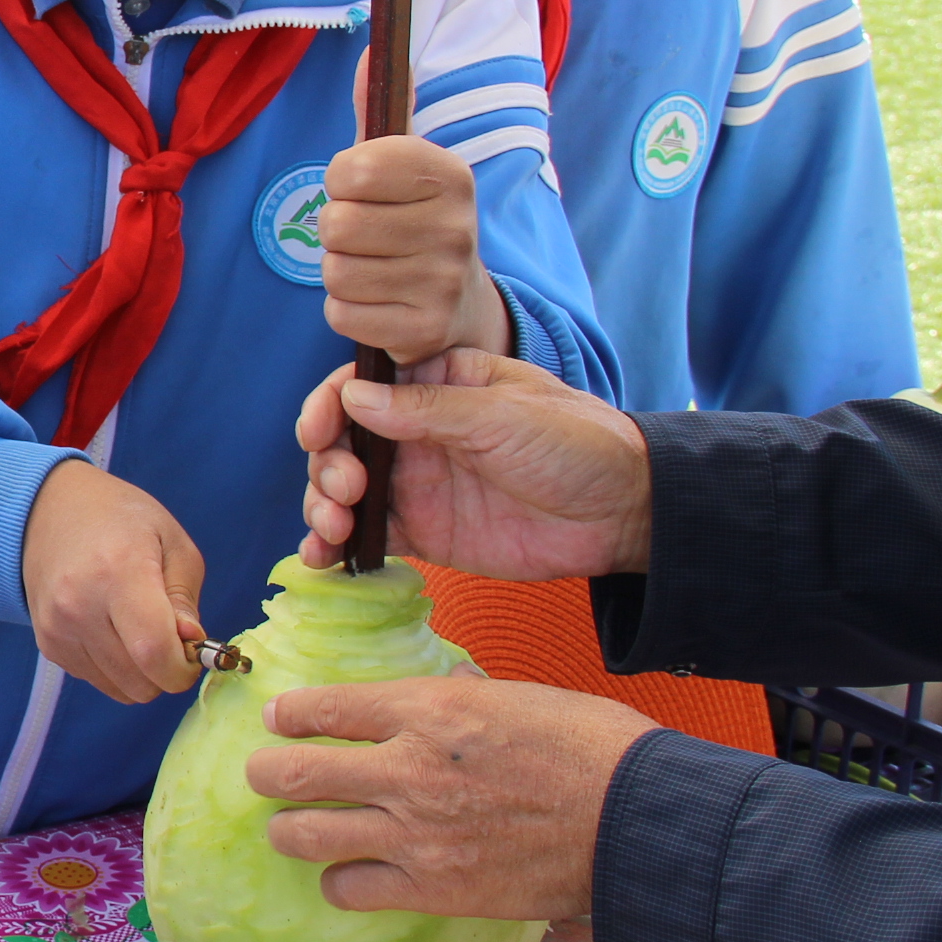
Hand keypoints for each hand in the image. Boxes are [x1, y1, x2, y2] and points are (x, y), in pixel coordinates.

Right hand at [19, 461, 207, 704]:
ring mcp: (58, 629)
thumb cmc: (120, 520)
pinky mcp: (47, 644)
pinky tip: (112, 630)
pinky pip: (97, 682)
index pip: (154, 652)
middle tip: (169, 636)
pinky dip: (115, 669)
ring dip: (140, 673)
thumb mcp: (172, 542)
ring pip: (120, 691)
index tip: (192, 653)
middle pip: (140, 682)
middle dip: (166, 671)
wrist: (48, 510)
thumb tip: (191, 644)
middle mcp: (80, 605)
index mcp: (119, 571)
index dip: (183, 669)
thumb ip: (185, 599)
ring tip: (138, 630)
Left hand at [249, 676, 658, 919]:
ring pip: (303, 834)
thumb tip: (447, 683)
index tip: (279, 719)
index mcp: (428, 710)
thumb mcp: (521, 697)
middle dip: (266, 773)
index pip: (325, 707)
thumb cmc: (594, 749)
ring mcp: (413, 833)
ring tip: (296, 829)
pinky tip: (351, 875)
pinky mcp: (432, 888)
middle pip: (290, 772)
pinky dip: (340, 882)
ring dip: (291, 830)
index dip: (289, 714)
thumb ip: (466, 695)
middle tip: (267, 776)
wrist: (637, 822)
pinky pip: (348, 888)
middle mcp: (406, 768)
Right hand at [295, 348, 653, 575]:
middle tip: (348, 487)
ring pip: (345, 489)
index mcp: (437, 384)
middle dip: (328, 463)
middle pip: (343, 441)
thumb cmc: (576, 443)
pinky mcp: (424, 533)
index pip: (363, 386)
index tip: (318, 431)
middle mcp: (417, 432)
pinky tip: (321, 557)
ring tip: (332, 524)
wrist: (623, 514)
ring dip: (322, 503)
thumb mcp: (503, 414)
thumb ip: (428, 408)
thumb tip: (354, 398)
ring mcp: (417, 483)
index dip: (329, 406)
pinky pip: (367, 536)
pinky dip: (335, 546)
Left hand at [318, 136, 511, 363]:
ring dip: (339, 272)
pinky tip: (377, 302)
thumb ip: (379, 114)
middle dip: (336, 232)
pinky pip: (341, 314)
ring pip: (335, 271)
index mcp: (451, 174)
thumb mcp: (403, 166)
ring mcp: (443, 282)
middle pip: (337, 224)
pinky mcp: (423, 329)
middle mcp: (456, 226)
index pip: (354, 167)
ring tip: (372, 268)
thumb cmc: (413, 222)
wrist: (461, 304)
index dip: (341, 180)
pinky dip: (347, 310)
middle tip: (366, 237)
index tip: (361, 189)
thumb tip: (370, 53)